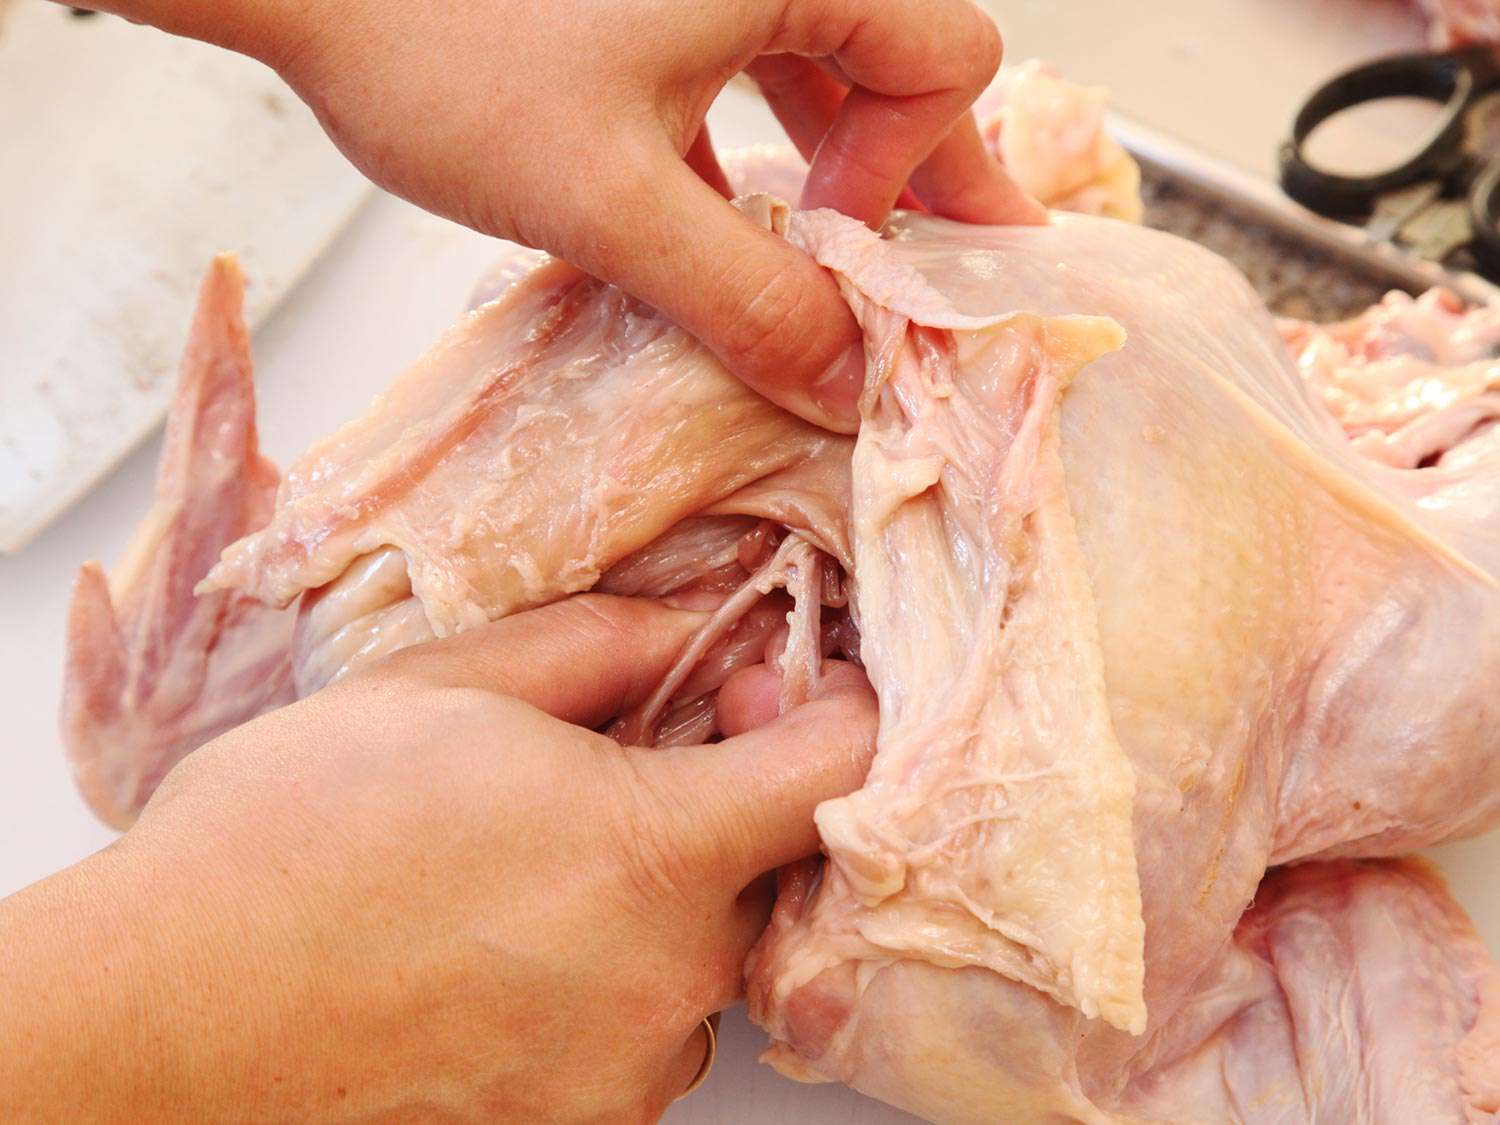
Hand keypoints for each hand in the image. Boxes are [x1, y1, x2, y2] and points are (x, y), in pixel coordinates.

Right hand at [0, 595, 877, 1120]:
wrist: (168, 1010)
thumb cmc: (289, 841)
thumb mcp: (449, 684)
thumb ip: (606, 646)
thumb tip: (693, 629)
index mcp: (655, 853)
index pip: (839, 773)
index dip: (834, 711)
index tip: (791, 688)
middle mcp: (667, 982)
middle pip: (770, 866)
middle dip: (724, 798)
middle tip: (629, 754)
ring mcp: (625, 1071)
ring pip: (703, 953)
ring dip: (656, 895)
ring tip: (536, 859)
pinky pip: (642, 1026)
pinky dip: (609, 972)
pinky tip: (511, 936)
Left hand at [81, 0, 1038, 429]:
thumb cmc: (440, 48)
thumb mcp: (610, 201)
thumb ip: (742, 299)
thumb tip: (843, 386)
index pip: (943, 57)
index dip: (914, 170)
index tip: (839, 250)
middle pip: (895, 64)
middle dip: (909, 180)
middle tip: (944, 277)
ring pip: (818, 72)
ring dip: (832, 172)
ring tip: (846, 265)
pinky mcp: (649, 6)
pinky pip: (741, 75)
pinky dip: (752, 154)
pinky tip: (726, 231)